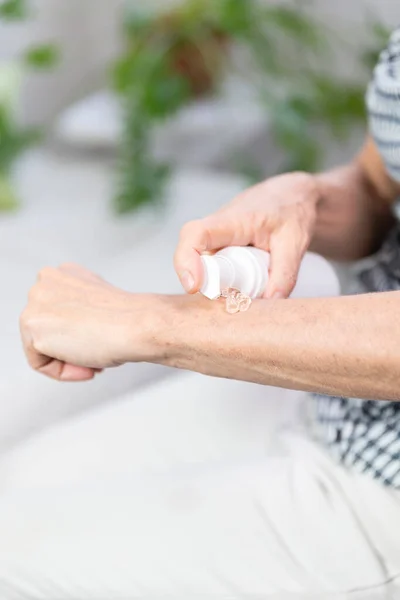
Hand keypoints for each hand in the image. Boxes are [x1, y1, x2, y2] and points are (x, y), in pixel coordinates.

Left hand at [20, 264, 157, 381]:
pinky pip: (39, 363)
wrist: (138, 325)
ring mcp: (35, 300)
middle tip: (98, 354)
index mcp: (65, 273)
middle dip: (72, 347)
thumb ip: (82, 310)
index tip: (99, 341)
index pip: (57, 314)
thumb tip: (76, 328)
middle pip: (46, 330)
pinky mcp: (32, 324)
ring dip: (68, 360)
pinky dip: (62, 372)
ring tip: (93, 360)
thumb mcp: (101, 304)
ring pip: (40, 346)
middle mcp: (46, 281)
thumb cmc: (129, 319)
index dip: (80, 334)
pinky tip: (86, 364)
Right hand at [174, 172, 318, 298]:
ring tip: (251, 289)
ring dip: (220, 285)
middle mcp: (215, 229)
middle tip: (238, 298)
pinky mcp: (219, 250)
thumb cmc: (292, 210)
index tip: (194, 286)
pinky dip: (226, 284)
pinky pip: (214, 271)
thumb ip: (285, 274)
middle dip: (209, 285)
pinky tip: (248, 285)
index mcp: (232, 220)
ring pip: (203, 268)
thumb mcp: (295, 242)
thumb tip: (271, 302)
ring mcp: (215, 241)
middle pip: (194, 259)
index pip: (195, 234)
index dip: (186, 260)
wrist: (291, 196)